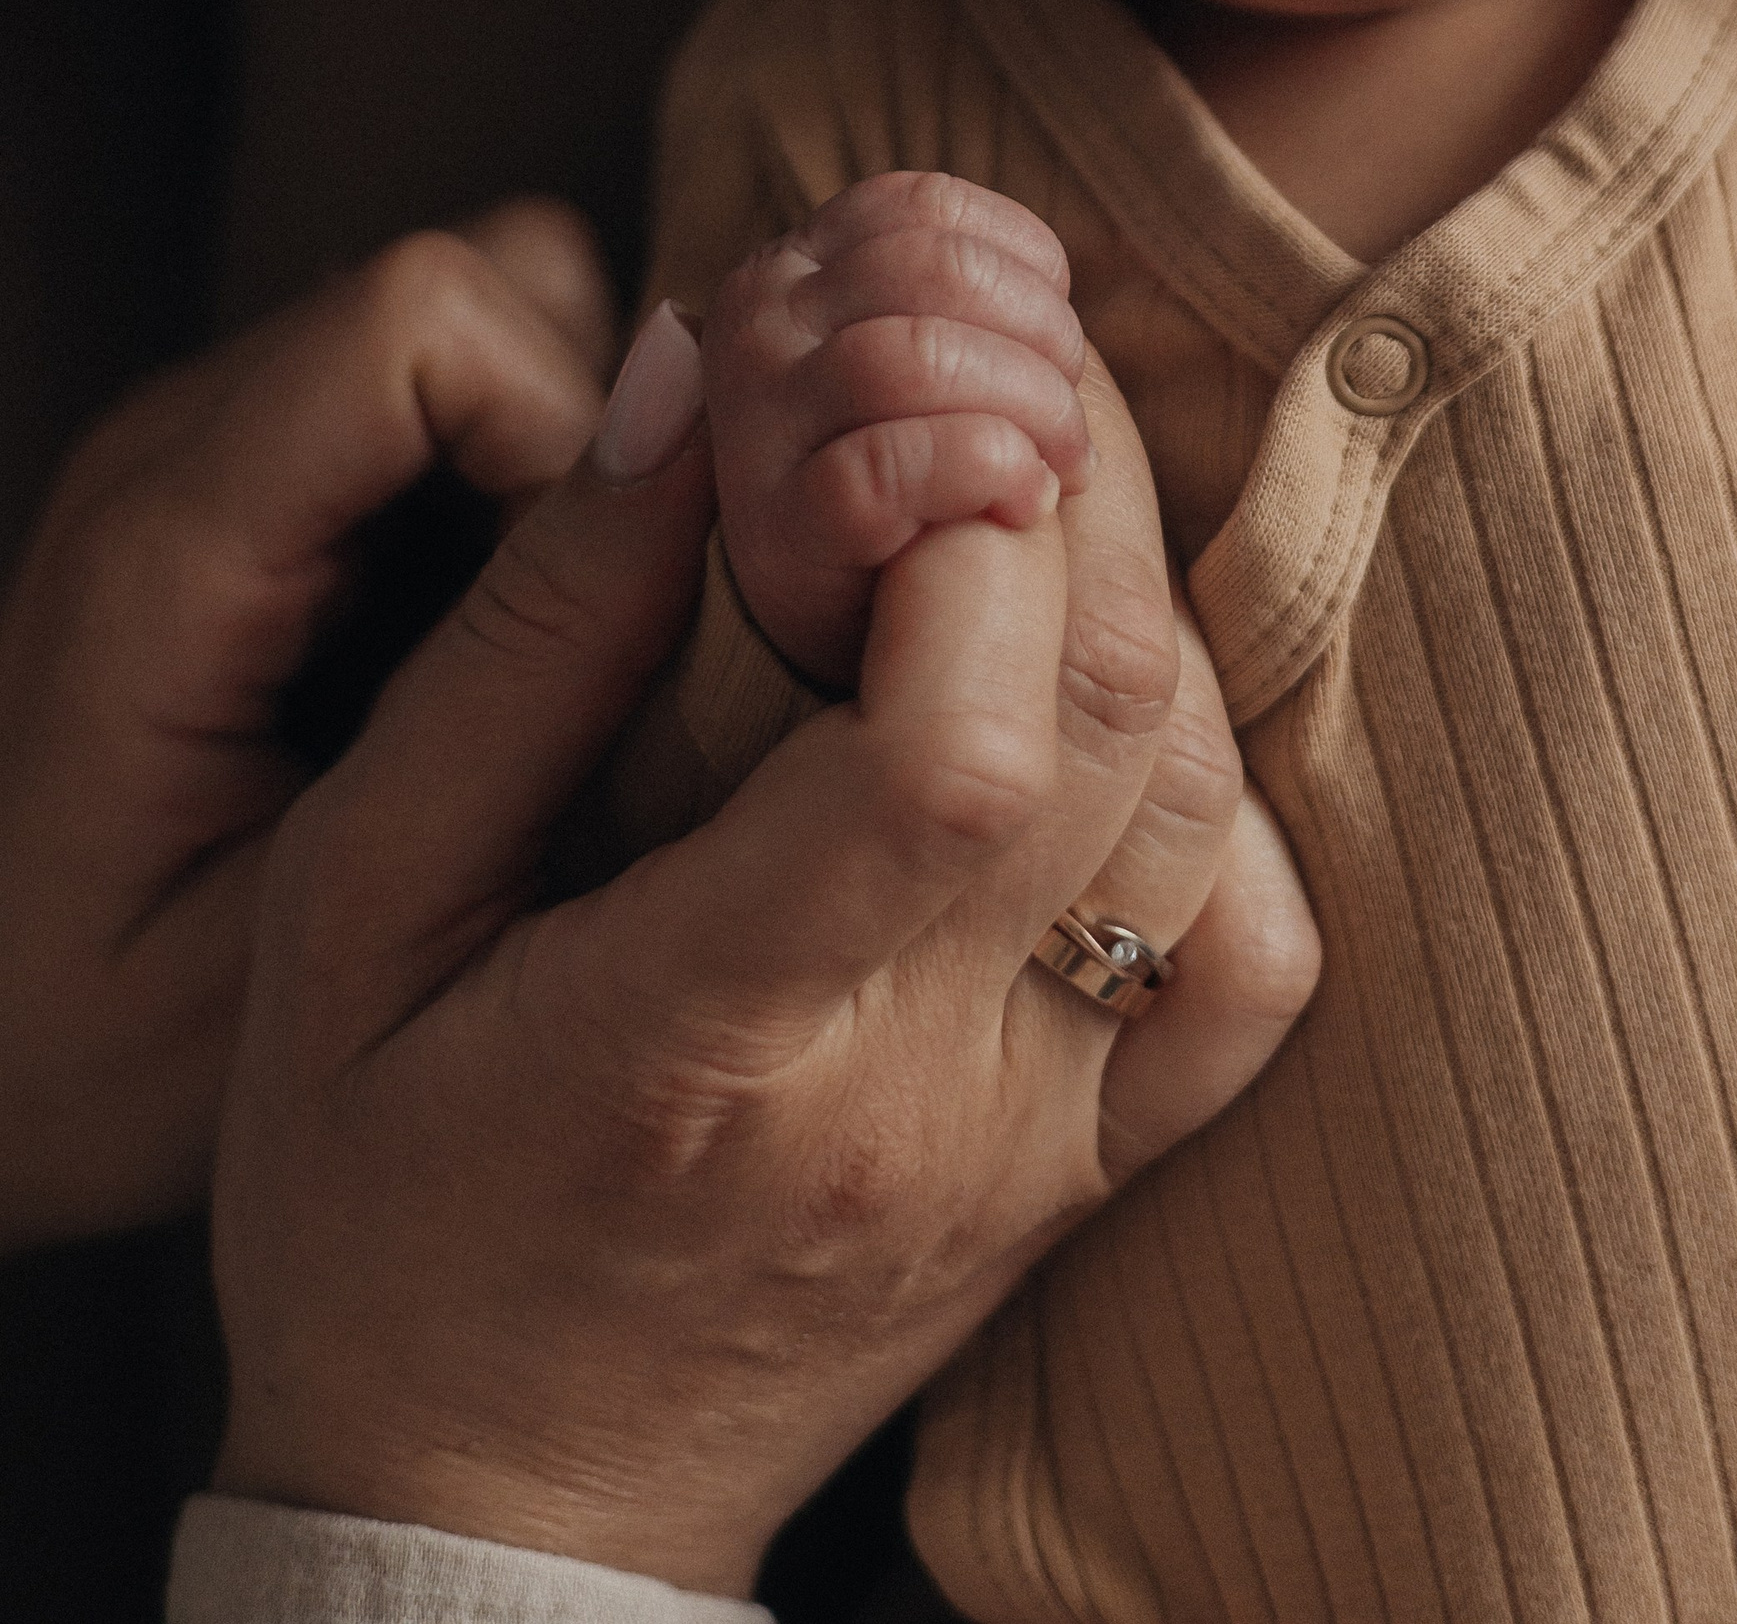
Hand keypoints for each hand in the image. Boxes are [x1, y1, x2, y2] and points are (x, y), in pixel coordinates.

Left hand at [0, 208, 608, 1254]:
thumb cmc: (91, 1044)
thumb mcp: (289, 951)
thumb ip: (475, 732)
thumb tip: (678, 540)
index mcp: (165, 554)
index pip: (418, 319)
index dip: (565, 429)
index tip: (614, 604)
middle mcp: (180, 445)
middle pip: (479, 286)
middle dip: (596, 444)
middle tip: (612, 639)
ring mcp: (216, 440)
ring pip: (492, 307)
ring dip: (573, 456)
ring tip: (564, 638)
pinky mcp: (260, 466)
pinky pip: (457, 376)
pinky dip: (532, 473)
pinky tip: (515, 630)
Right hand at [211, 308, 1315, 1595]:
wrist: (491, 1518)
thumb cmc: (378, 1204)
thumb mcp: (351, 909)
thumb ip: (526, 643)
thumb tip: (680, 380)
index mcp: (705, 1030)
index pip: (948, 756)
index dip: (967, 528)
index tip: (891, 397)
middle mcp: (919, 1091)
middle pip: (1105, 722)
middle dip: (1066, 481)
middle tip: (972, 363)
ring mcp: (1037, 1136)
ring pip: (1193, 806)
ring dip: (1138, 594)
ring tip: (1021, 481)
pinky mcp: (1094, 1167)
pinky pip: (1251, 964)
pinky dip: (1217, 789)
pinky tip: (1108, 702)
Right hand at [704, 171, 1092, 685]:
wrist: (853, 653)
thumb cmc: (930, 488)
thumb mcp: (943, 361)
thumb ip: (971, 300)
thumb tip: (1043, 274)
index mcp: (798, 265)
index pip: (923, 209)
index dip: (1023, 271)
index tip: (1056, 350)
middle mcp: (756, 323)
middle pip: (932, 269)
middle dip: (1040, 344)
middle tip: (1072, 432)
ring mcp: (755, 424)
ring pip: (912, 355)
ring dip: (1025, 410)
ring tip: (1058, 472)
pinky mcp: (777, 528)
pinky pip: (888, 465)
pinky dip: (980, 472)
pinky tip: (1024, 505)